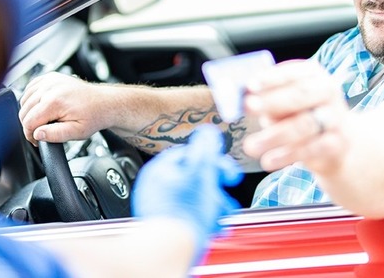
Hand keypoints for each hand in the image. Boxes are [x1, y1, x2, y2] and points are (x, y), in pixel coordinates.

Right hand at [19, 72, 108, 144]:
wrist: (103, 103)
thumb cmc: (93, 116)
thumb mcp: (76, 132)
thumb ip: (55, 134)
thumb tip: (37, 134)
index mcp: (55, 101)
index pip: (28, 121)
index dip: (30, 135)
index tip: (36, 140)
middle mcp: (50, 87)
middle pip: (24, 110)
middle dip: (29, 124)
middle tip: (41, 133)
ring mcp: (50, 80)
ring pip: (24, 99)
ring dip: (29, 112)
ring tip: (43, 120)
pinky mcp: (50, 76)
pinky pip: (30, 88)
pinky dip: (31, 99)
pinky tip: (40, 107)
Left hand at [132, 124, 242, 261]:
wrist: (169, 253)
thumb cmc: (183, 214)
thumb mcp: (201, 172)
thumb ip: (206, 148)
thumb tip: (208, 131)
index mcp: (159, 169)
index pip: (190, 155)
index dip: (214, 162)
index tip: (229, 173)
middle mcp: (154, 187)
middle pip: (193, 178)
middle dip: (216, 186)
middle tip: (228, 195)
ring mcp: (158, 208)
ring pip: (192, 199)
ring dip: (213, 204)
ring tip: (223, 216)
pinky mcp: (164, 226)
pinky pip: (187, 216)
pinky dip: (203, 218)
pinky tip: (213, 226)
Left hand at [242, 60, 349, 172]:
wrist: (337, 141)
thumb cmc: (300, 114)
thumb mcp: (283, 102)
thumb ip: (265, 98)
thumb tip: (240, 101)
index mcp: (312, 74)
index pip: (291, 73)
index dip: (270, 79)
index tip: (250, 85)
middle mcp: (327, 91)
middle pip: (299, 95)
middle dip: (271, 102)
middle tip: (247, 107)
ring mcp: (335, 117)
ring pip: (303, 125)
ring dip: (274, 136)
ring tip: (250, 146)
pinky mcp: (336, 143)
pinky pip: (311, 149)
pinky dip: (287, 155)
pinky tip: (269, 160)